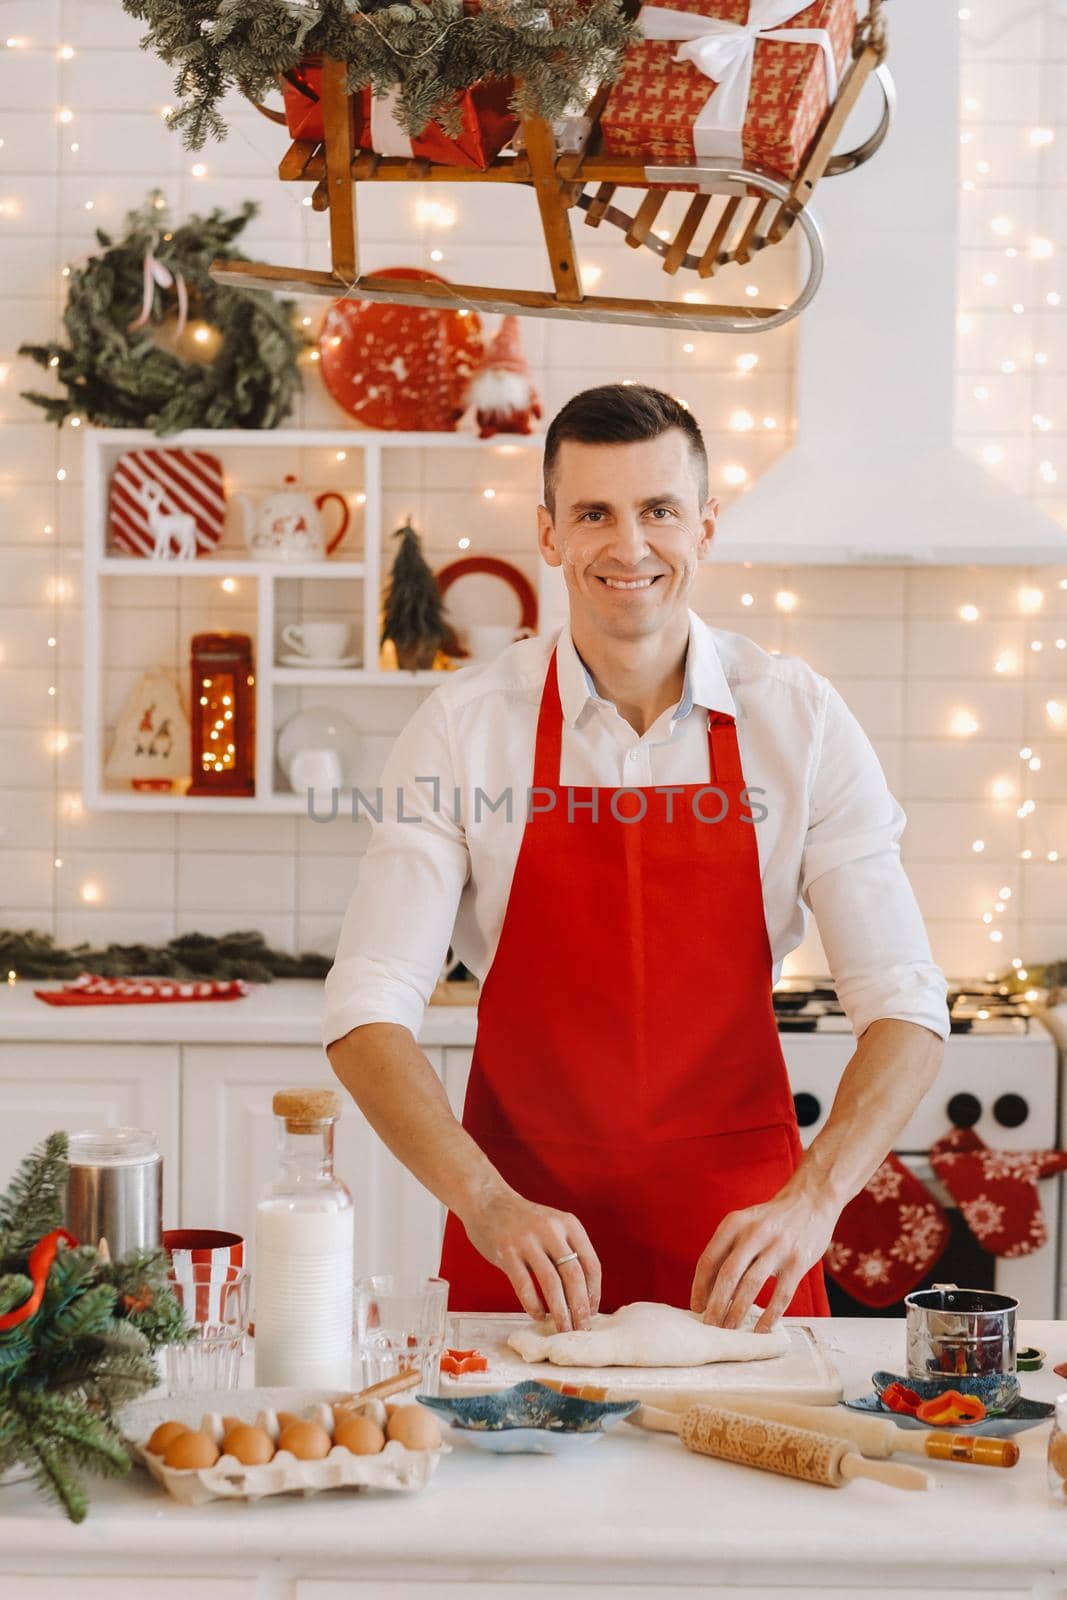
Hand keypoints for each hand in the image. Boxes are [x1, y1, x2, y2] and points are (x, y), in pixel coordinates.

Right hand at [462, 1187, 600, 1332]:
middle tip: (581, 1328)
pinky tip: (538, 1315)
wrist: (487, 1201)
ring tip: (562, 1328)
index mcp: (569, 1224)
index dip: (594, 1292)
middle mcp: (551, 1230)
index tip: (592, 1312)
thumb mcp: (554, 1226)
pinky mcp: (506, 1252)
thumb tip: (582, 1295)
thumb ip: (568, 1252)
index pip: (591, 1264)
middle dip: (580, 1307)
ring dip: (559, 1311)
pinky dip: (534, 1305)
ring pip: (551, 1283)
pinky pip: (524, 1285)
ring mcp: (527, 1241)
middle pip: (574, 1275)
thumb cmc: (525, 1221)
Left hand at [690, 1187, 836, 1332]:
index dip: (700, 1287)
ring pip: (751, 1285)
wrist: (810, 1201)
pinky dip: (769, 1315)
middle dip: (716, 1304)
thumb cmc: (771, 1221)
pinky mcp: (798, 1261)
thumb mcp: (745, 1225)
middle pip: (728, 1274)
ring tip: (730, 1330)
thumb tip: (708, 1290)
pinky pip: (781, 1294)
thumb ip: (728, 1251)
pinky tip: (761, 1329)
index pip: (709, 1259)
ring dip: (738, 1311)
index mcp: (734, 1224)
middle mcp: (753, 1233)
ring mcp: (777, 1247)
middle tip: (709, 1326)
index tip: (696, 1308)